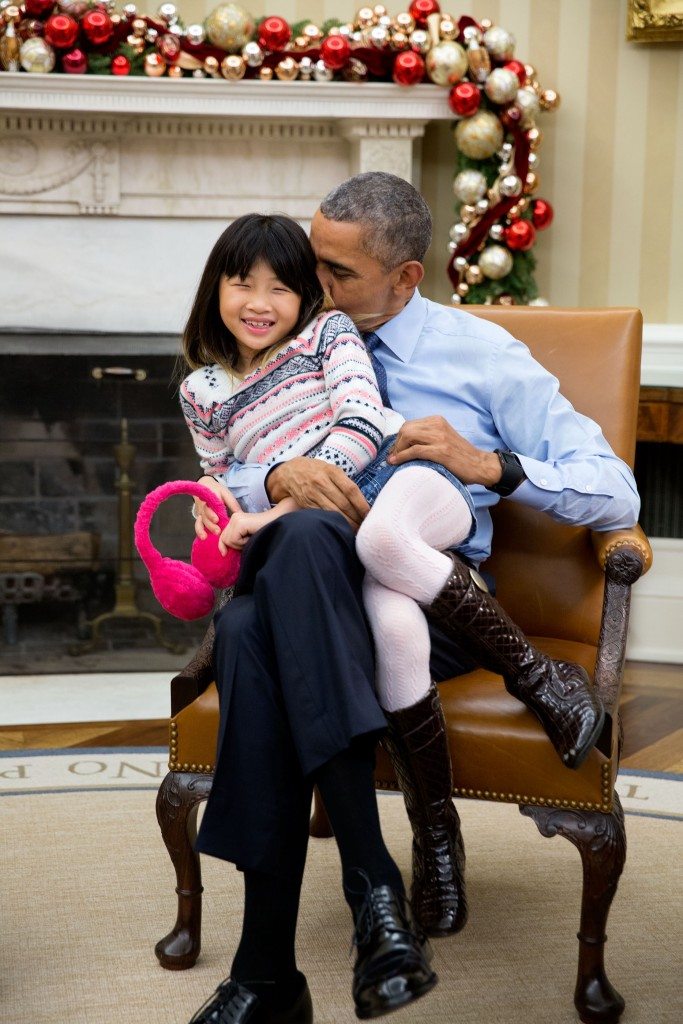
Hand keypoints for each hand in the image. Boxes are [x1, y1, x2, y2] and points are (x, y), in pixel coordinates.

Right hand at [194, 476, 241, 541]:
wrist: (204, 486)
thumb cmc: (217, 490)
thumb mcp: (226, 494)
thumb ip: (233, 504)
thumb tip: (241, 514)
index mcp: (210, 499)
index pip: (210, 506)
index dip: (212, 514)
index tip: (217, 520)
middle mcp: (204, 506)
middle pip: (205, 516)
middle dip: (210, 525)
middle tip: (217, 531)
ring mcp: (201, 512)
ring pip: (200, 521)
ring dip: (203, 529)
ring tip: (206, 537)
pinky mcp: (199, 517)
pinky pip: (197, 524)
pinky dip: (199, 531)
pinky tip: (203, 538)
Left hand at [218, 510, 267, 553]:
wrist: (279, 522)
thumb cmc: (266, 531)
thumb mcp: (247, 537)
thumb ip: (236, 540)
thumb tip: (223, 552)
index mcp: (235, 520)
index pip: (223, 535)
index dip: (222, 545)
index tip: (224, 553)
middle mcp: (233, 517)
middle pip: (224, 538)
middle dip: (235, 545)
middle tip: (248, 541)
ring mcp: (236, 519)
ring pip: (228, 540)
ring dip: (240, 544)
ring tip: (251, 538)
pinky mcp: (240, 523)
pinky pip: (234, 539)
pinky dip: (243, 542)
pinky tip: (252, 536)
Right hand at [266, 458, 369, 527]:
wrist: (288, 472)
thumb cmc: (314, 470)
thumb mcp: (329, 469)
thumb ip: (343, 481)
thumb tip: (361, 501)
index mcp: (332, 471)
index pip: (351, 490)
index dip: (361, 504)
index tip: (369, 514)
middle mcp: (322, 482)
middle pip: (344, 504)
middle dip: (356, 517)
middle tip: (364, 526)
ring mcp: (313, 493)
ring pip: (333, 512)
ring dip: (346, 523)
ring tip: (355, 530)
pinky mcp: (306, 504)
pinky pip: (322, 515)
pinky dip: (332, 523)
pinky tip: (339, 528)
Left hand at [387, 416, 501, 486]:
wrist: (480, 465)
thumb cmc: (460, 456)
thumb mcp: (443, 439)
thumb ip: (428, 437)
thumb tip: (404, 445)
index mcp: (437, 421)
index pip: (409, 425)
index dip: (399, 438)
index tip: (395, 450)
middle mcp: (437, 425)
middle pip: (406, 429)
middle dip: (396, 444)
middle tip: (394, 456)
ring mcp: (439, 437)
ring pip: (408, 436)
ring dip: (398, 450)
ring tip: (395, 460)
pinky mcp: (440, 451)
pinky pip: (415, 450)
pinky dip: (402, 456)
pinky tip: (396, 462)